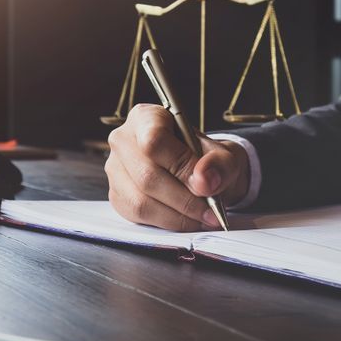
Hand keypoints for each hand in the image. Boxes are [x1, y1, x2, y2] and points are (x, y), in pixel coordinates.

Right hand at [105, 104, 250, 230]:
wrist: (201, 173)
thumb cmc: (207, 158)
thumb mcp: (225, 154)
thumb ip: (220, 163)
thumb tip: (203, 181)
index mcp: (146, 117)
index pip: (154, 140)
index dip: (181, 165)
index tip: (204, 183)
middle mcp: (124, 140)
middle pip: (147, 176)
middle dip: (184, 200)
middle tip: (210, 210)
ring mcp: (116, 169)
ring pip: (141, 201)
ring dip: (178, 216)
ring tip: (202, 217)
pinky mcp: (117, 195)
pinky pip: (138, 216)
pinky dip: (167, 222)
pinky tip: (186, 220)